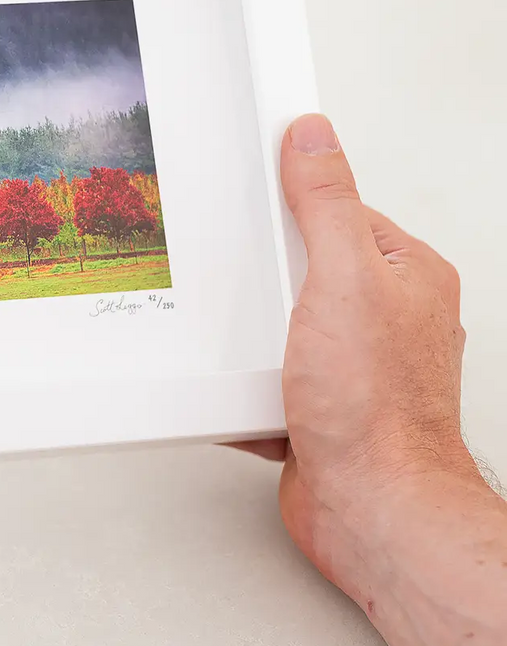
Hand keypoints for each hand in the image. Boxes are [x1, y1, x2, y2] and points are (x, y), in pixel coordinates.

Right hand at [249, 113, 476, 589]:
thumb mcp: (343, 278)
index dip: (292, 209)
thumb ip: (326, 203)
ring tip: (245, 341)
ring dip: (248, 336)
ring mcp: (352, 366)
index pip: (341, 212)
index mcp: (407, 276)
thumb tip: (314, 136)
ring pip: (279, 325)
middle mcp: (386, 320)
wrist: (372, 510)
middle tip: (249, 287)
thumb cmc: (376, 410)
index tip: (255, 202)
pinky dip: (242, 383)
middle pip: (302, 268)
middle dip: (263, 279)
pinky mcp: (318, 408)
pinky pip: (264, 378)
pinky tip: (238, 385)